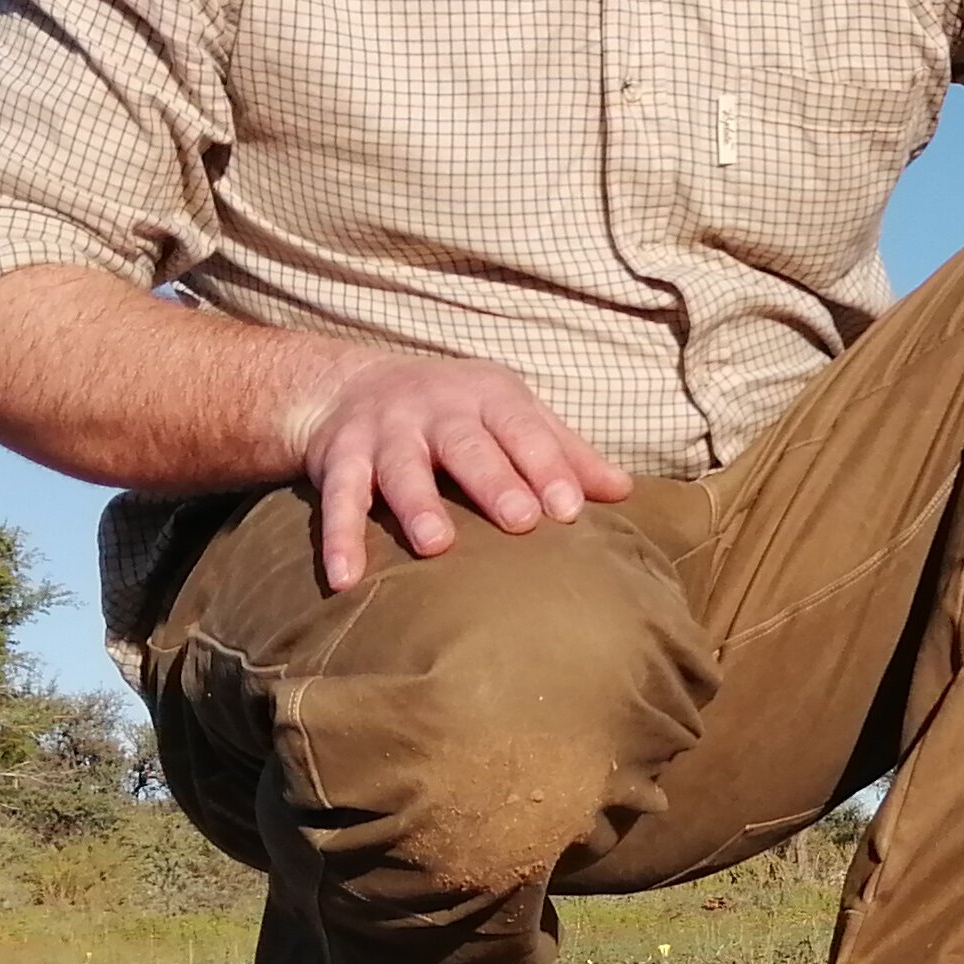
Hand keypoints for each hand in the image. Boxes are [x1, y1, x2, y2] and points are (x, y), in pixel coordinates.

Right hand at [294, 354, 632, 591]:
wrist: (350, 386)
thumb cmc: (458, 412)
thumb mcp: (512, 415)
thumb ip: (565, 452)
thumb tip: (626, 492)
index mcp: (488, 396)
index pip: (524, 429)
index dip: (548, 466)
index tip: (571, 508)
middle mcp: (435, 410)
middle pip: (466, 445)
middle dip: (493, 480)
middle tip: (520, 520)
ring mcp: (384, 433)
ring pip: (400, 468)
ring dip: (416, 505)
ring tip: (435, 545)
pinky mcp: (339, 459)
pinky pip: (336, 500)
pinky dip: (339, 537)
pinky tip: (345, 578)